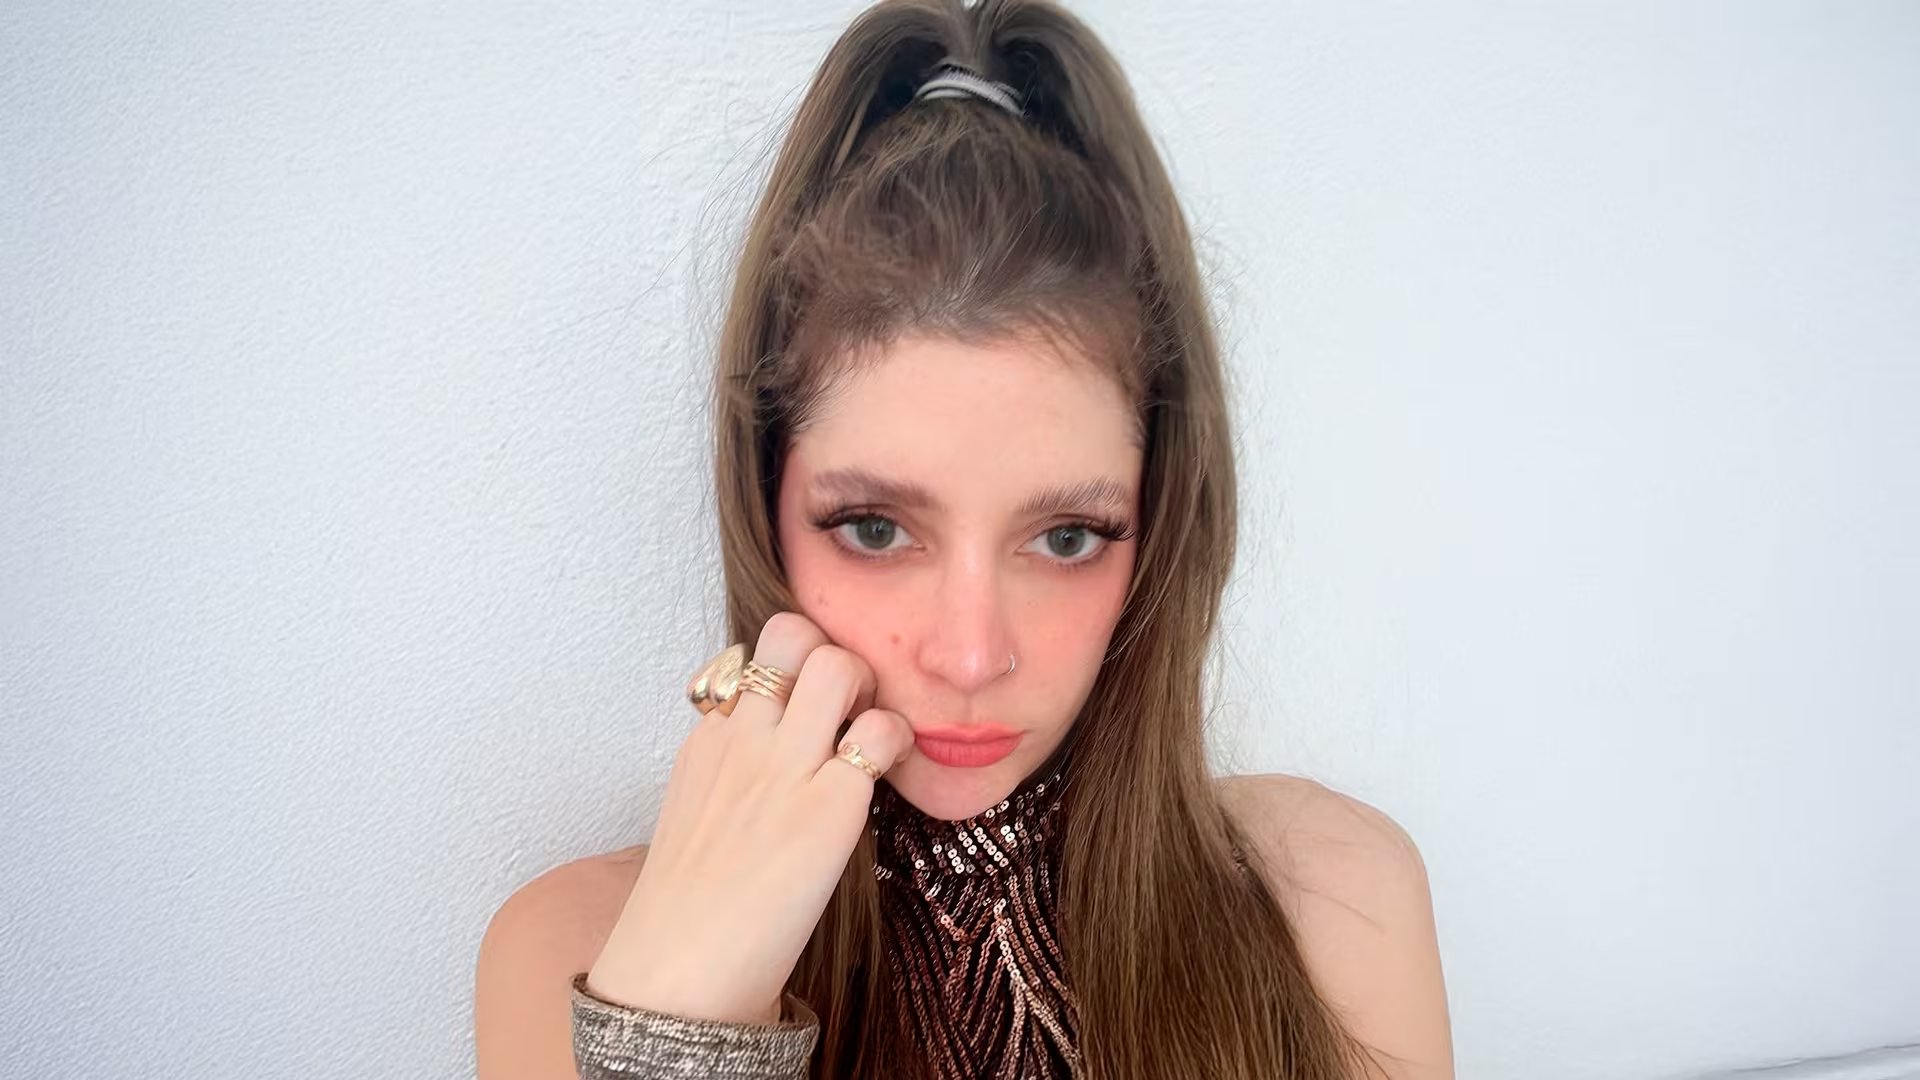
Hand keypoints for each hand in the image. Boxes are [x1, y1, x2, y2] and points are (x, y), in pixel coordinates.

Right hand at [584, 611, 915, 1023]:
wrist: (681, 972)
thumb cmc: (690, 905)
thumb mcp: (693, 810)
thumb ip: (729, 768)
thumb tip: (770, 752)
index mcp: (707, 740)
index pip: (751, 657)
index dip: (789, 670)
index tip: (804, 708)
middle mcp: (744, 739)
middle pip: (793, 633)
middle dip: (833, 653)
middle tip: (849, 706)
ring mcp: (786, 768)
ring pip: (839, 664)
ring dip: (867, 687)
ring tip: (869, 733)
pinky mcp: (830, 808)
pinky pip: (881, 734)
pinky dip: (897, 741)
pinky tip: (890, 772)